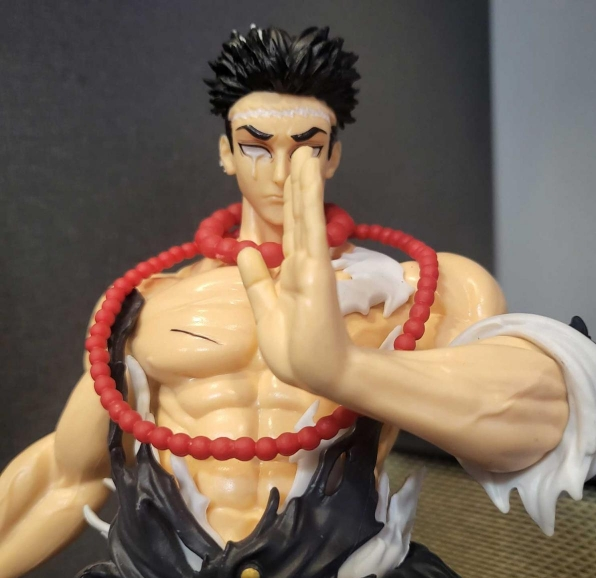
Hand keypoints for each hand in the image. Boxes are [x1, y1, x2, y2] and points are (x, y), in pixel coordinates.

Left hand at [237, 147, 351, 395]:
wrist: (317, 375)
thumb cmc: (294, 349)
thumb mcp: (265, 309)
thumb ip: (256, 280)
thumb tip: (247, 249)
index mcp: (291, 273)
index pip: (290, 231)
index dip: (290, 204)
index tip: (289, 178)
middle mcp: (304, 263)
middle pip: (300, 217)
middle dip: (299, 185)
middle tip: (302, 152)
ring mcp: (312, 264)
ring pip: (306, 215)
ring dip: (306, 183)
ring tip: (307, 152)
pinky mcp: (316, 269)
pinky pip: (311, 227)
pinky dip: (310, 199)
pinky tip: (310, 174)